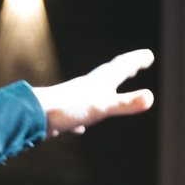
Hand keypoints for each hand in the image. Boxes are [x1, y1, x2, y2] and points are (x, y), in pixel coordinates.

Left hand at [35, 48, 154, 134]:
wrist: (33, 116)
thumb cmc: (67, 109)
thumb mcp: (101, 108)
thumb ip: (125, 104)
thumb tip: (150, 98)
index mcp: (99, 83)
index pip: (122, 68)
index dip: (136, 61)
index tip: (149, 55)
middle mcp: (87, 87)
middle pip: (109, 75)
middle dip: (125, 70)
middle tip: (136, 64)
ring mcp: (75, 100)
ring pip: (93, 93)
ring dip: (105, 91)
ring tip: (109, 92)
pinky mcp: (64, 114)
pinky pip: (78, 114)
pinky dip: (84, 118)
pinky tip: (79, 128)